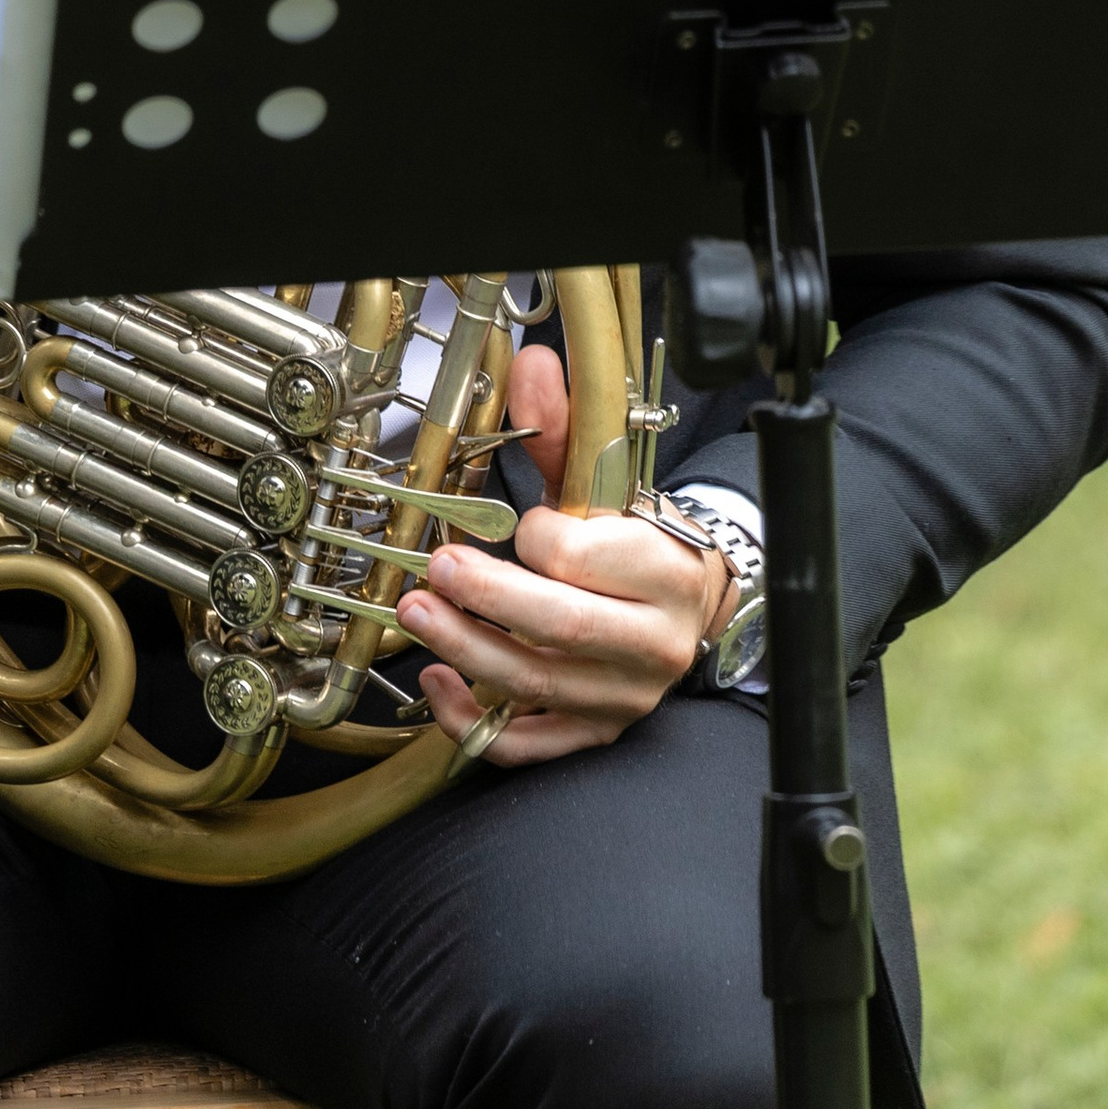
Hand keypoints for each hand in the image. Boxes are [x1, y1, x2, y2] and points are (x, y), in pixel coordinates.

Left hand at [399, 345, 726, 767]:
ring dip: (464, 650)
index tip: (518, 524)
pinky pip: (529, 742)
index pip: (585, 558)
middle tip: (434, 570)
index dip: (538, 538)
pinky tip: (438, 681)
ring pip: (535, 682)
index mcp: (664, 570)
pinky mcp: (595, 731)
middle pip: (558, 625)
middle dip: (486, 598)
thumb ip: (565, 430)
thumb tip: (533, 366)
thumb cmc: (642, 541)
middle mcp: (652, 641)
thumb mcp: (611, 483)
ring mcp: (623, 696)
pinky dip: (474, 720)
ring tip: (416, 614)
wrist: (692, 605)